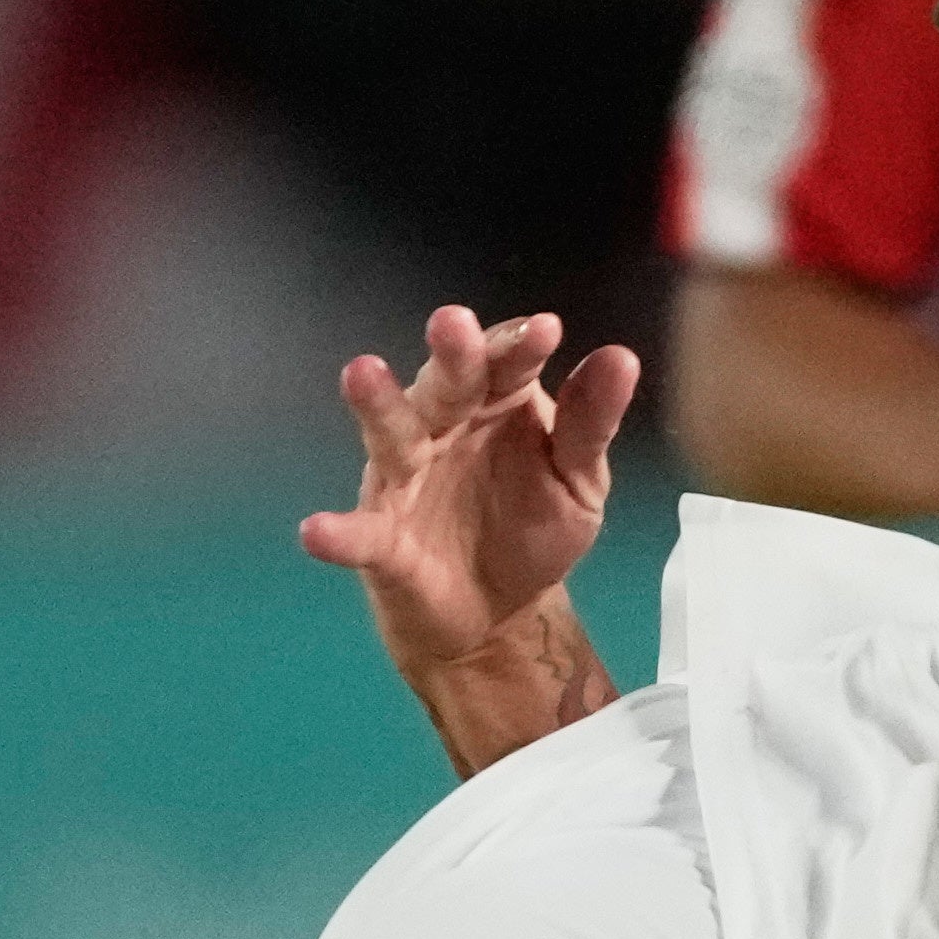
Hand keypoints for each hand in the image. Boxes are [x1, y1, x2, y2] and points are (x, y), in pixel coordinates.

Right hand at [302, 302, 636, 693]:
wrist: (497, 615)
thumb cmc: (532, 529)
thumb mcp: (578, 480)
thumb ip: (591, 424)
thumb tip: (621, 358)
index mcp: (498, 402)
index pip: (506, 363)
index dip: (519, 346)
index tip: (545, 331)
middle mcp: (444, 426)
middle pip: (446, 383)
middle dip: (450, 355)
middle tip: (453, 322)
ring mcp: (407, 477)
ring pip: (391, 434)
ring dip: (376, 405)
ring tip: (361, 372)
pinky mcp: (381, 537)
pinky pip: (360, 533)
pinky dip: (338, 533)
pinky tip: (317, 532)